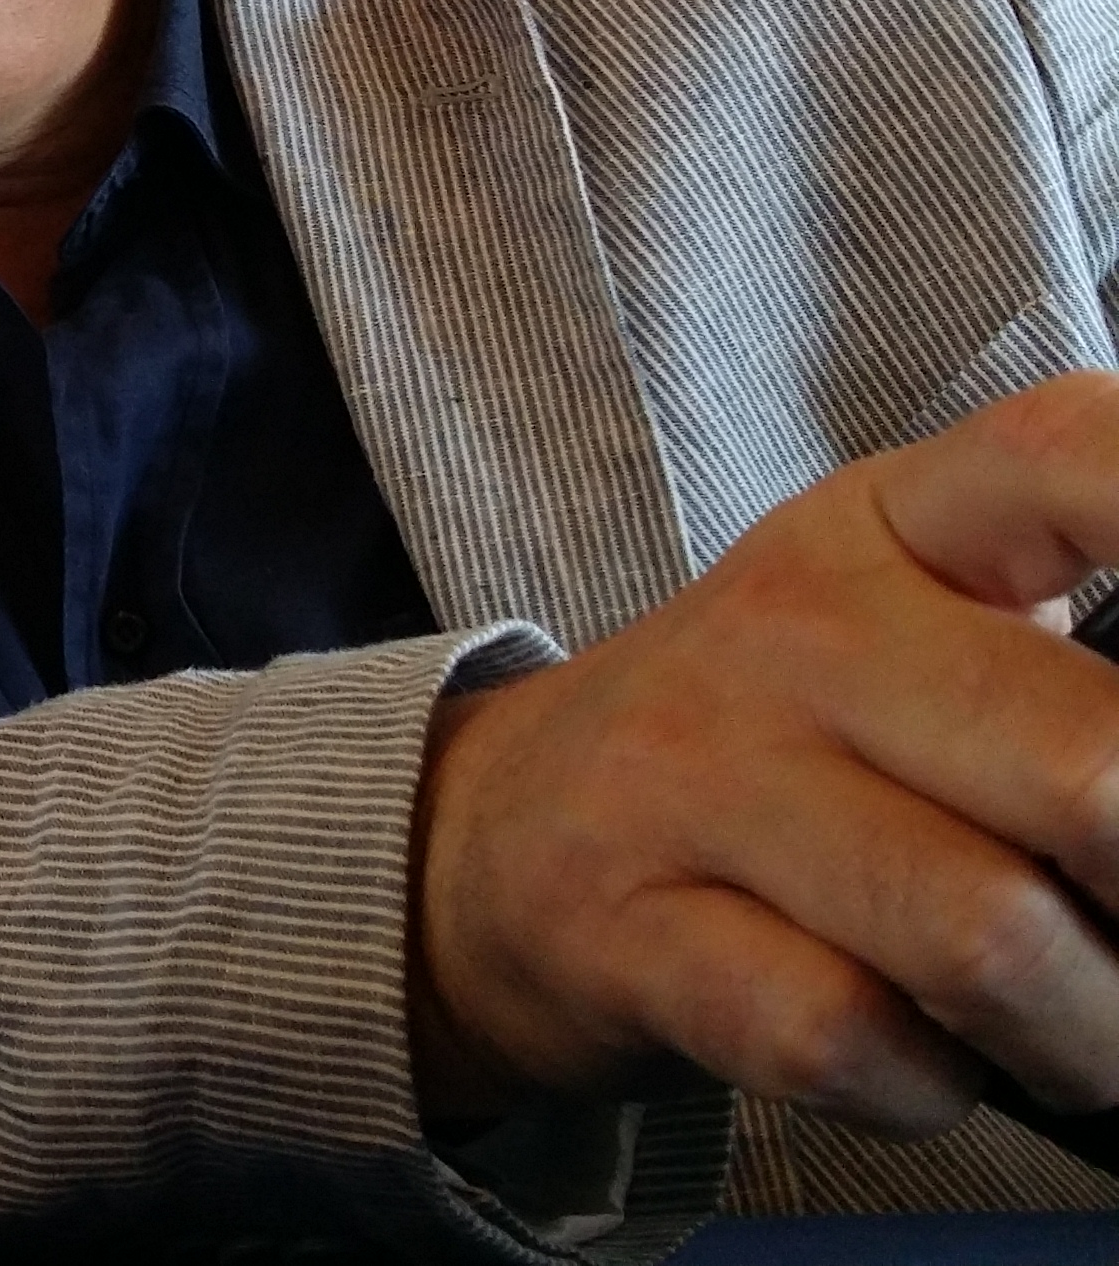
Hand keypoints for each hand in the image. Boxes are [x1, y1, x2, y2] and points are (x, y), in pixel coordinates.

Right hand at [412, 372, 1118, 1134]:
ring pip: (991, 938)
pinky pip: (850, 1040)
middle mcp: (798, 631)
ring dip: (1088, 1036)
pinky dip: (928, 1087)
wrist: (489, 837)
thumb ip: (1082, 673)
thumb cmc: (774, 743)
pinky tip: (915, 1053)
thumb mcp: (917, 634)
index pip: (1079, 459)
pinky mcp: (635, 935)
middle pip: (1097, 770)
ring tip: (1071, 1036)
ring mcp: (700, 780)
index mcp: (898, 529)